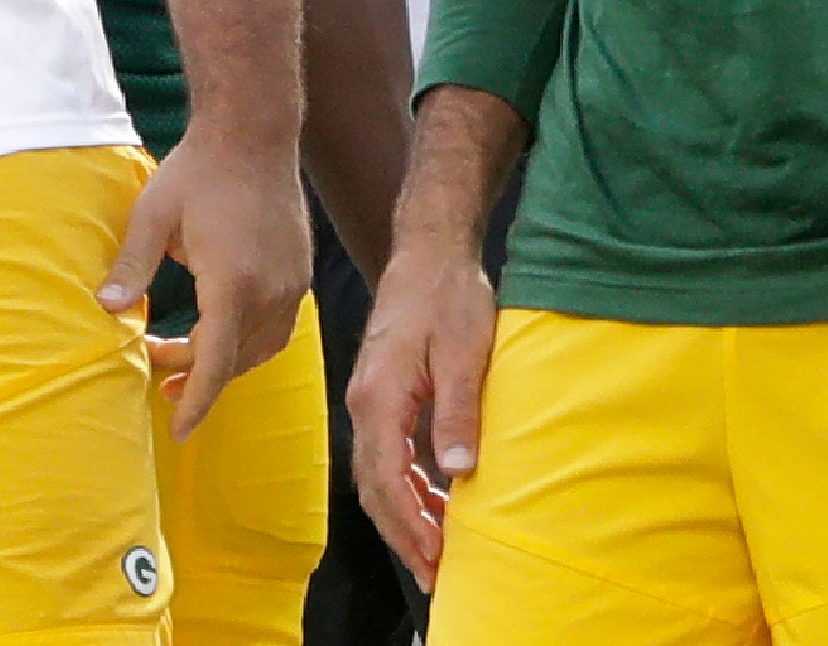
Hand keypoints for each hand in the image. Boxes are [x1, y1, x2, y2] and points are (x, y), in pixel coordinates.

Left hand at [100, 131, 308, 439]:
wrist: (252, 131)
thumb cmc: (197, 170)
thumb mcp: (152, 217)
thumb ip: (131, 269)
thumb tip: (106, 311)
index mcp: (233, 285)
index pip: (215, 364)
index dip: (196, 402)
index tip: (177, 428)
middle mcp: (271, 292)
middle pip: (235, 361)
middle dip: (198, 377)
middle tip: (156, 371)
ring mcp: (291, 283)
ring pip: (259, 348)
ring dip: (223, 361)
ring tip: (184, 360)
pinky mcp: (298, 272)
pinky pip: (276, 326)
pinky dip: (246, 341)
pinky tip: (220, 331)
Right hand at [345, 242, 496, 589]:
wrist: (428, 252)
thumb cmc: (448, 296)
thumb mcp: (464, 355)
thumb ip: (457, 414)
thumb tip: (458, 474)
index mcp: (379, 396)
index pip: (386, 479)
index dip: (410, 526)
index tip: (437, 561)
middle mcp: (364, 401)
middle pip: (373, 486)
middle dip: (404, 534)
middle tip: (437, 574)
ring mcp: (368, 397)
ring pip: (377, 474)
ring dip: (404, 515)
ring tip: (440, 549)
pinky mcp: (381, 392)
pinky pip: (386, 453)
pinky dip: (407, 486)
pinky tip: (437, 499)